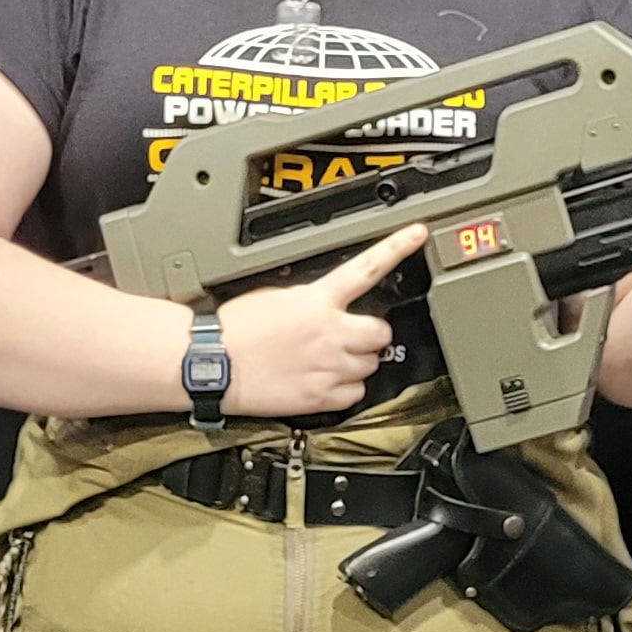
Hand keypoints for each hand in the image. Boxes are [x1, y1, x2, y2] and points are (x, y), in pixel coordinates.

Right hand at [214, 224, 426, 416]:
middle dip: (369, 334)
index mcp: (316, 300)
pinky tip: (323, 380)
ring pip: (370, 365)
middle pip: (380, 332)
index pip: (366, 268)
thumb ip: (311, 298)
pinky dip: (345, 389)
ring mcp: (328, 366)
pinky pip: (355, 394)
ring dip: (356, 362)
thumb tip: (328, 302)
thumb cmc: (234, 329)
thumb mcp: (276, 296)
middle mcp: (329, 333)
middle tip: (348, 336)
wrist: (212, 364)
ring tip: (327, 359)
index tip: (418, 234)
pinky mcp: (321, 397)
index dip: (397, 248)